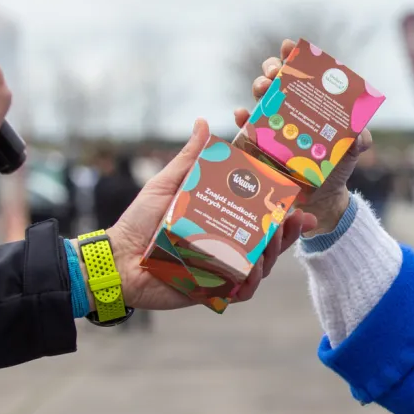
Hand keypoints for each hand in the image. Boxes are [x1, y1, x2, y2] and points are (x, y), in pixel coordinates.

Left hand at [101, 118, 317, 310]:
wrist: (115, 258)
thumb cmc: (139, 221)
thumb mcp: (167, 184)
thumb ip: (189, 158)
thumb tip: (202, 122)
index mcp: (221, 222)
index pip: (260, 217)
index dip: (283, 212)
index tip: (298, 202)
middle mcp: (226, 247)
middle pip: (268, 243)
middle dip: (286, 233)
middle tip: (294, 219)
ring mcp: (221, 270)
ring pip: (260, 267)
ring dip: (272, 255)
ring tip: (273, 241)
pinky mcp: (211, 291)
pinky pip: (239, 291)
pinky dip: (248, 283)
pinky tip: (252, 271)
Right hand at [248, 39, 370, 233]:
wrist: (322, 196)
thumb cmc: (337, 164)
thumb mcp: (352, 150)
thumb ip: (360, 140)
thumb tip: (359, 135)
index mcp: (310, 101)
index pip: (301, 72)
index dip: (292, 56)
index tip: (288, 46)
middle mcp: (289, 107)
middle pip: (276, 79)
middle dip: (272, 68)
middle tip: (274, 73)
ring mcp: (272, 123)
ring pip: (260, 97)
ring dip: (258, 87)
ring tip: (263, 89)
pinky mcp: (259, 143)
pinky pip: (246, 127)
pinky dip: (242, 118)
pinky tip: (242, 114)